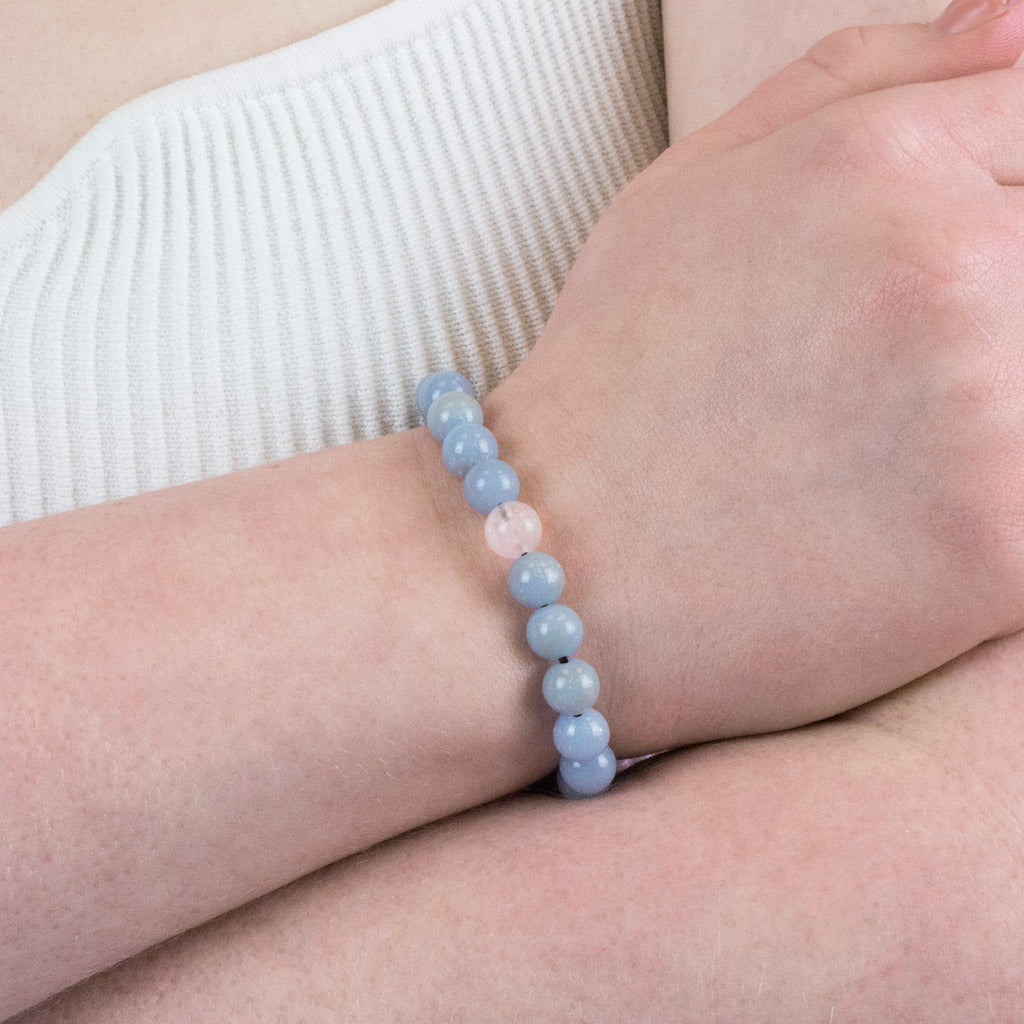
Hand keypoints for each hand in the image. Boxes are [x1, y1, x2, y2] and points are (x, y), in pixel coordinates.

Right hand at [485, 12, 1023, 753]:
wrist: (560, 560)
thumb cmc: (616, 386)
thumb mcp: (692, 188)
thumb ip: (859, 78)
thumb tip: (1010, 30)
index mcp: (881, 161)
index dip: (993, 202)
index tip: (934, 272)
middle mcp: (952, 266)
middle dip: (986, 307)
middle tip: (882, 373)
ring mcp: (991, 409)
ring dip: (990, 403)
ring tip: (882, 449)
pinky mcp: (1005, 545)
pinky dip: (991, 505)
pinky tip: (902, 516)